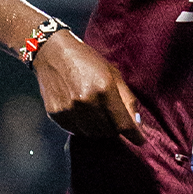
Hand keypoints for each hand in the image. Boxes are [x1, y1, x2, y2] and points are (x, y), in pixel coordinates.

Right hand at [31, 31, 145, 143]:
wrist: (52, 53)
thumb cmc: (86, 60)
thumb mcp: (113, 73)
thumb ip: (127, 99)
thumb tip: (137, 123)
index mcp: (104, 88)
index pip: (123, 123)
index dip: (134, 135)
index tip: (140, 140)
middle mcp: (86, 101)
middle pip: (109, 131)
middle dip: (116, 128)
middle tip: (114, 118)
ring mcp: (70, 109)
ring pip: (93, 134)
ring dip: (100, 129)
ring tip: (98, 113)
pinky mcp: (57, 114)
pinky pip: (77, 131)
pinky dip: (84, 127)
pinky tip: (83, 113)